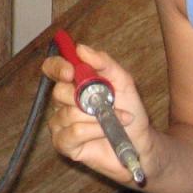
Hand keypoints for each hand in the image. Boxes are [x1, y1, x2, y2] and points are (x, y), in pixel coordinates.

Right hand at [44, 41, 152, 182]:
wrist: (140, 142)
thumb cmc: (129, 110)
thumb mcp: (123, 81)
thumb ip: (103, 62)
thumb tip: (80, 48)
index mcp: (73, 83)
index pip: (52, 68)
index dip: (57, 67)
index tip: (71, 72)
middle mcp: (62, 102)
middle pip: (59, 92)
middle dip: (85, 97)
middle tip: (107, 102)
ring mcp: (60, 124)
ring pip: (69, 114)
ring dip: (97, 117)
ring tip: (115, 120)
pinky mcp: (64, 144)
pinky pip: (73, 132)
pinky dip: (94, 131)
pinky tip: (106, 133)